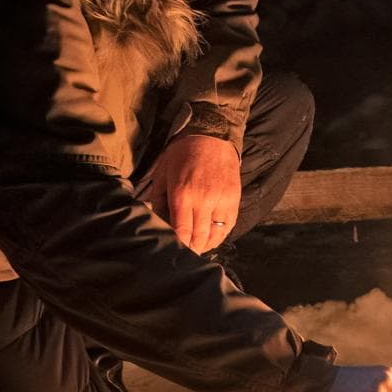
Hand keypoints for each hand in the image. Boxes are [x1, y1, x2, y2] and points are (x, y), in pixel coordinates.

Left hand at [145, 131, 242, 252]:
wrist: (211, 136)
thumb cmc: (183, 154)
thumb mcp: (163, 173)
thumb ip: (158, 199)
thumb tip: (159, 221)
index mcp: (182, 196)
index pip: (181, 233)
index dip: (178, 246)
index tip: (173, 251)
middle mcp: (204, 201)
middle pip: (198, 238)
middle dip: (191, 250)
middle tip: (185, 255)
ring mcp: (221, 201)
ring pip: (215, 235)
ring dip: (206, 245)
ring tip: (198, 248)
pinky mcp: (234, 199)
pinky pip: (228, 225)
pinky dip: (220, 235)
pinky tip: (212, 238)